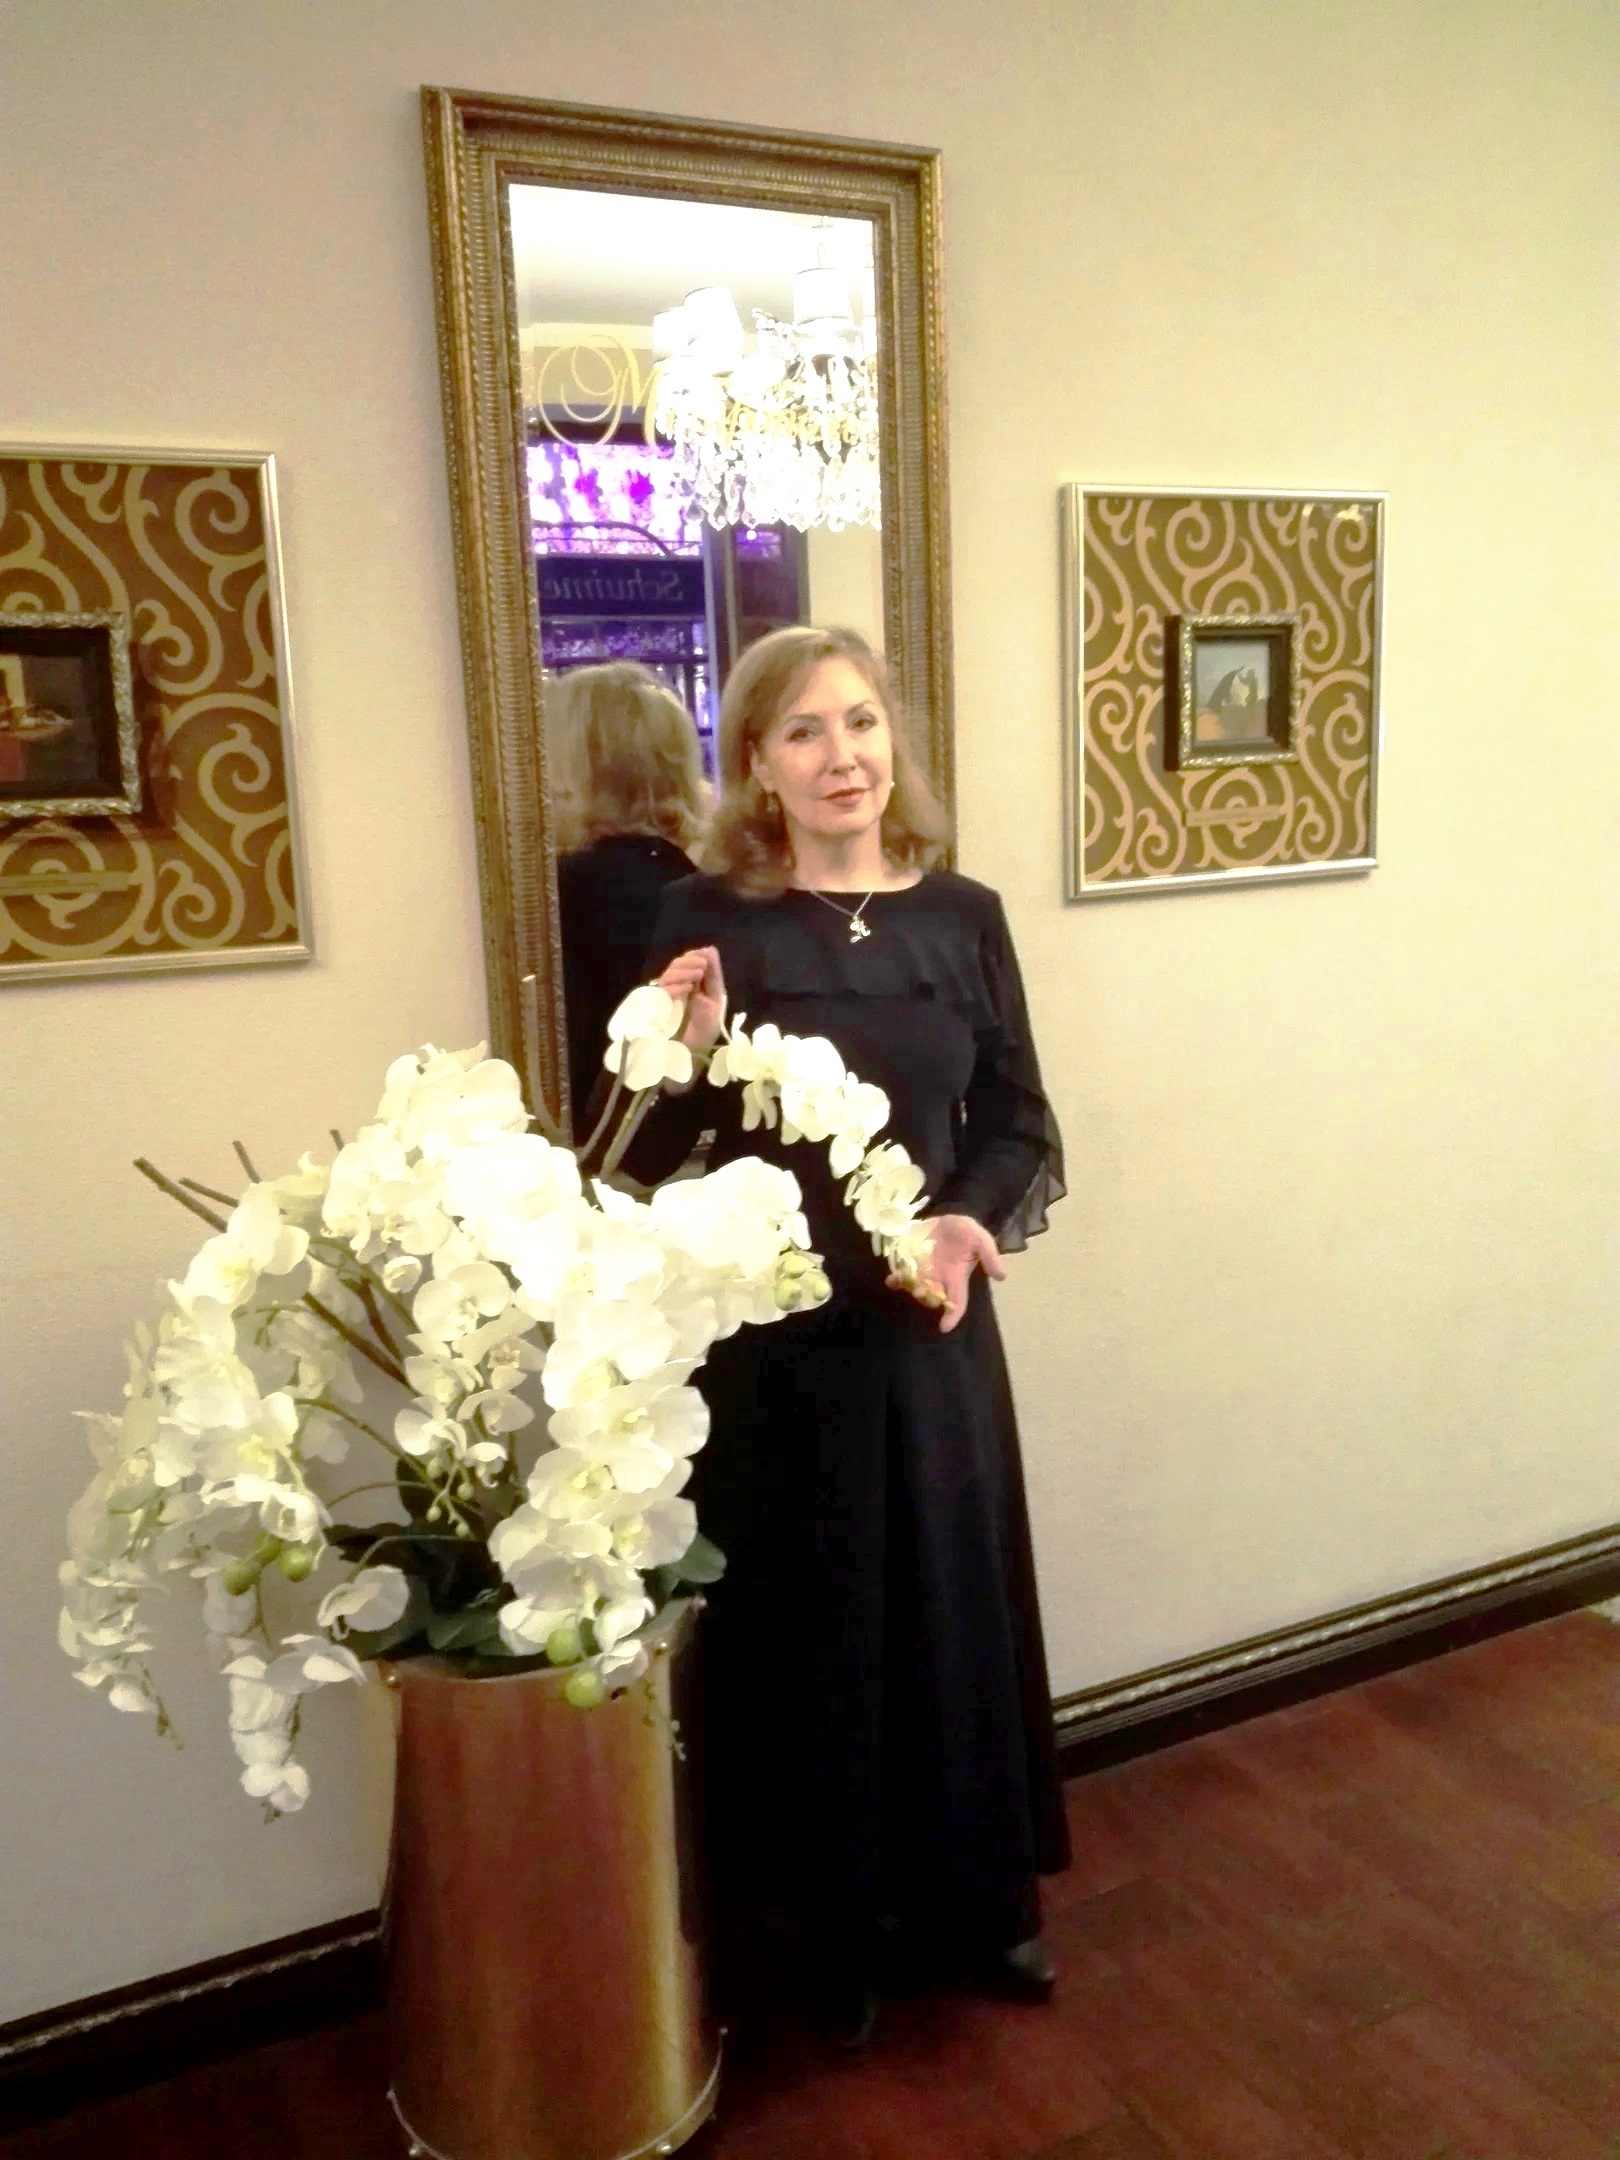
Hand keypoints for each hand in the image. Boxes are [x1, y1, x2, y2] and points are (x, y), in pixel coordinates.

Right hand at [655, 945, 725, 1052]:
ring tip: (697, 975)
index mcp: (691, 984)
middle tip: (701, 967)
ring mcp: (666, 996)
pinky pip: (663, 991)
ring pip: (669, 975)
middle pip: (677, 965)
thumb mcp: (715, 1000)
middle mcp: (677, 987)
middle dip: (689, 962)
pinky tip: (687, 988)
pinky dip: (676, 987)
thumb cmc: (704, 1030)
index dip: (695, 956)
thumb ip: (713, 976)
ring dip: (684, 971)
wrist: (692, 1054)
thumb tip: (710, 949)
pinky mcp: (658, 1007)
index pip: (688, 961)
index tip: (704, 956)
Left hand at [888, 1213, 1005, 1333]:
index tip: (944, 1327)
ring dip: (911, 1288)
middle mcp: (940, 1279)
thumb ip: (989, 1255)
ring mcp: (924, 1271)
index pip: (958, 1302)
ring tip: (906, 1281)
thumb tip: (1001, 1276)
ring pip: (916, 1288)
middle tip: (921, 1291)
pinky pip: (902, 1276)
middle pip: (933, 1298)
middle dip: (926, 1298)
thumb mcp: (980, 1238)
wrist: (947, 1217)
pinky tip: (892, 1280)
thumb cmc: (964, 1230)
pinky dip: (896, 1280)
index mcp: (957, 1278)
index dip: (952, 1316)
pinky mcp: (911, 1262)